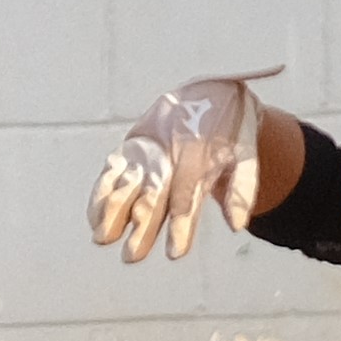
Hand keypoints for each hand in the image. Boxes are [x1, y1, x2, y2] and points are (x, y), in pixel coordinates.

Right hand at [88, 70, 280, 264]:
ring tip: (103, 238)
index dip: (181, 224)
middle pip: (152, 193)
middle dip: (141, 225)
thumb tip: (236, 224)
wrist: (210, 84)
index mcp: (198, 150)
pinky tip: (94, 218)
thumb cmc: (231, 125)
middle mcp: (168, 148)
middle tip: (132, 256)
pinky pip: (112, 168)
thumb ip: (243, 186)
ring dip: (113, 211)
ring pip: (126, 181)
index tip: (175, 252)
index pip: (186, 193)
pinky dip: (101, 192)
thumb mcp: (247, 150)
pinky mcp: (132, 142)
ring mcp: (148, 145)